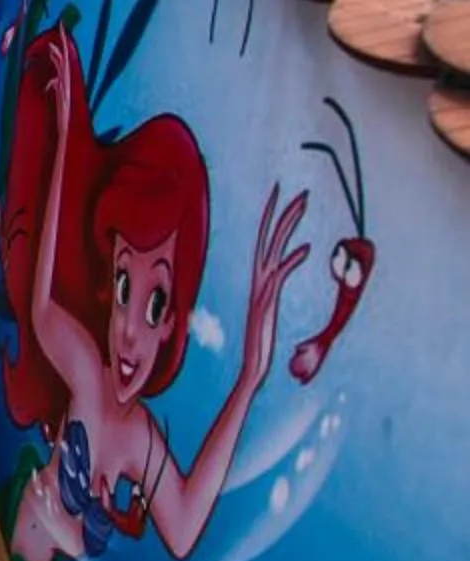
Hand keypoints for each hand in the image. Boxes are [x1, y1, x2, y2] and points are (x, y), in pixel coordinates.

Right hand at [244, 182, 311, 384]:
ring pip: (274, 248)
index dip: (273, 215)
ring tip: (303, 205)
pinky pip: (280, 275)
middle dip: (286, 213)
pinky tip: (307, 249)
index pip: (265, 239)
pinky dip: (292, 260)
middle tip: (300, 192)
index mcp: (259, 279)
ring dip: (288, 225)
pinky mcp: (267, 301)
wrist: (252, 368)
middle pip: (270, 237)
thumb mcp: (268, 314)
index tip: (282, 193)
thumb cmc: (263, 345)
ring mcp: (261, 289)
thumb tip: (277, 283)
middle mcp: (259, 279)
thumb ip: (272, 296)